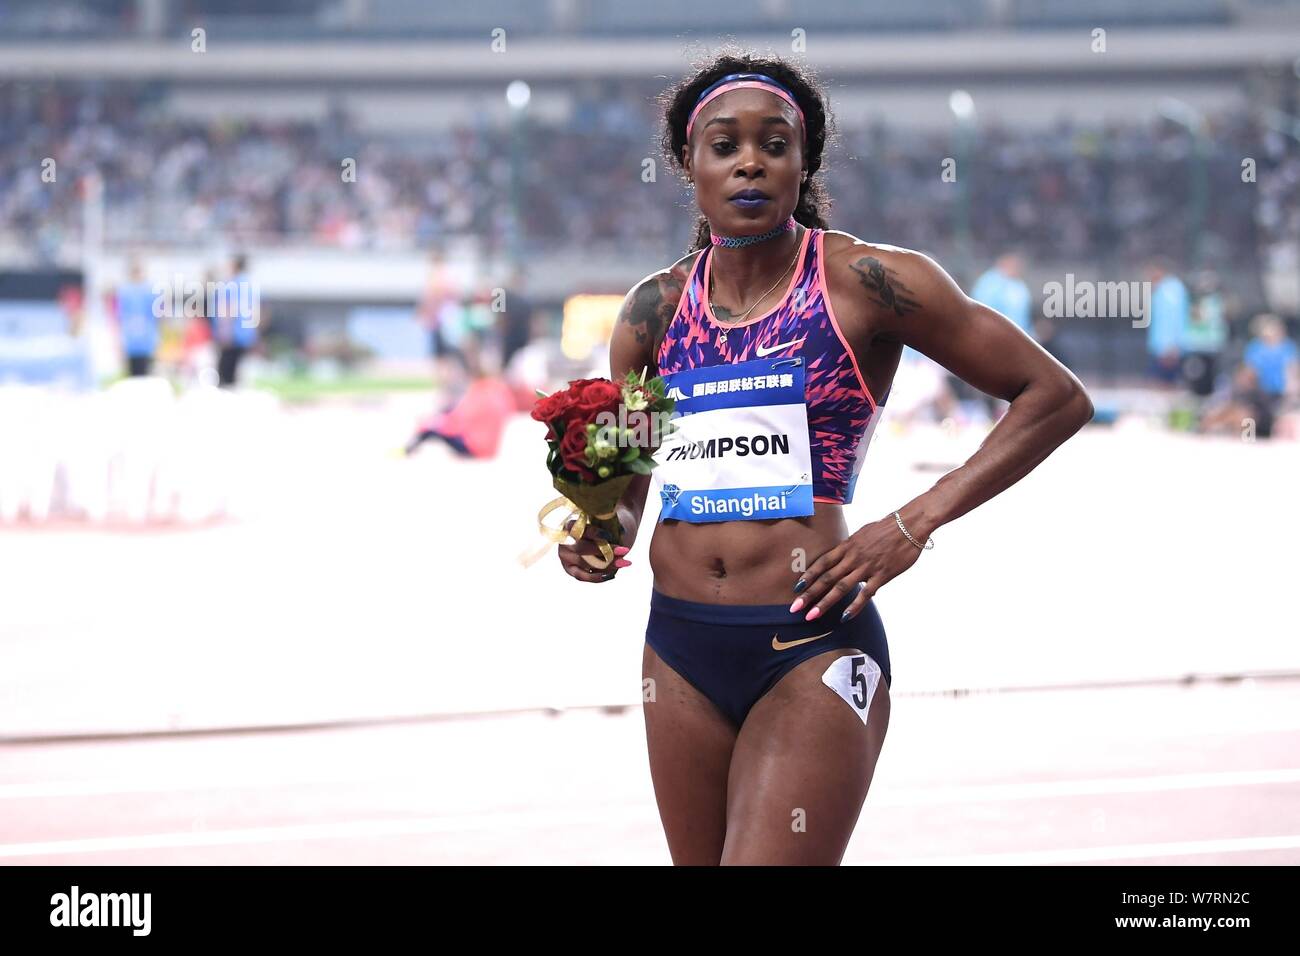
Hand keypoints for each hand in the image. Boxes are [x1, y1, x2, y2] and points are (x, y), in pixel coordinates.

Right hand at [557, 516, 631, 582]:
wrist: (606, 534)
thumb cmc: (607, 525)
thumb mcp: (610, 523)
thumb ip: (613, 528)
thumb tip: (621, 538)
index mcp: (571, 525)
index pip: (579, 529)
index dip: (594, 533)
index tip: (609, 535)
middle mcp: (564, 541)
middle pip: (581, 548)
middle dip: (603, 551)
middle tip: (624, 550)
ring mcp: (566, 557)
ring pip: (584, 563)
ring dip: (606, 564)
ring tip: (623, 562)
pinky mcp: (571, 570)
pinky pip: (583, 576)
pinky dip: (598, 577)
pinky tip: (612, 574)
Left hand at [789, 514, 926, 621]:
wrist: (909, 525)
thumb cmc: (886, 528)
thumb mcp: (862, 534)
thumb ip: (851, 548)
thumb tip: (843, 558)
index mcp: (847, 546)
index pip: (822, 563)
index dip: (808, 576)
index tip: (796, 588)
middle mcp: (853, 557)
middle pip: (827, 578)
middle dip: (809, 594)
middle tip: (795, 608)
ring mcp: (867, 567)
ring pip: (841, 587)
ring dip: (825, 603)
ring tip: (812, 615)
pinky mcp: (882, 575)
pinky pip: (865, 594)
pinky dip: (854, 606)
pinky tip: (844, 617)